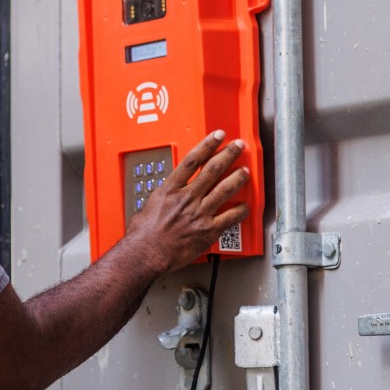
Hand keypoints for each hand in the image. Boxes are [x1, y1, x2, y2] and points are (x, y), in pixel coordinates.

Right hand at [123, 130, 250, 271]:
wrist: (146, 253)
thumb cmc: (143, 235)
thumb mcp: (150, 205)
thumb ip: (163, 197)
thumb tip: (166, 195)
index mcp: (170, 189)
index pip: (192, 160)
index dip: (207, 145)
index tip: (217, 136)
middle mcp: (187, 198)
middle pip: (212, 170)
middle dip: (228, 155)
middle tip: (238, 146)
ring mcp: (199, 213)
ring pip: (224, 190)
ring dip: (237, 178)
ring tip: (245, 171)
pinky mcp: (207, 231)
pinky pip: (229, 218)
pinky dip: (240, 211)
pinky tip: (245, 207)